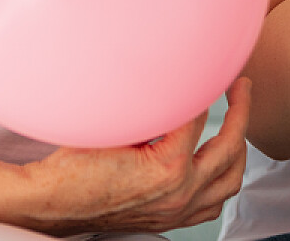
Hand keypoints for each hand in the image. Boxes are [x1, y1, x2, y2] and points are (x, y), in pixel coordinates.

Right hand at [3, 78, 251, 235]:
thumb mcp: (114, 124)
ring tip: (237, 120)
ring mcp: (177, 210)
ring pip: (230, 180)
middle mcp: (180, 193)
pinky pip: (212, 204)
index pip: (200, 117)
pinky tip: (220, 162)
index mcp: (169, 168)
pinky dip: (223, 181)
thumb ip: (151, 104)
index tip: (206, 69)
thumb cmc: (72, 164)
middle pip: (230, 147)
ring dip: (238, 147)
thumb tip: (173, 74)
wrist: (49, 203)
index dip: (202, 88)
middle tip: (240, 85)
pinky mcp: (169, 219)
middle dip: (240, 110)